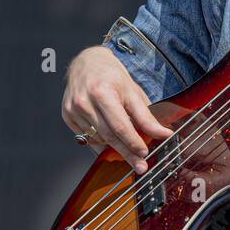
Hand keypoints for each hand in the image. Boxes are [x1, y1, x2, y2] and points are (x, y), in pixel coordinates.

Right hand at [61, 46, 171, 173]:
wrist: (87, 62)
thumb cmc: (112, 76)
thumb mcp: (132, 91)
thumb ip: (146, 115)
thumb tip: (162, 133)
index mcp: (103, 92)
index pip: (120, 125)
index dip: (134, 142)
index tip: (145, 153)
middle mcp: (85, 102)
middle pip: (109, 136)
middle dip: (127, 153)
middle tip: (140, 166)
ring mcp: (73, 110)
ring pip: (98, 139)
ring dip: (115, 149)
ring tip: (130, 154)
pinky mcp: (67, 115)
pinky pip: (87, 137)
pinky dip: (101, 142)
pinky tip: (112, 144)